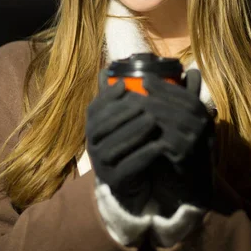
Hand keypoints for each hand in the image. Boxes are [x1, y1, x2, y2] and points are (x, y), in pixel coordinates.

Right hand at [86, 69, 163, 214]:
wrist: (137, 183)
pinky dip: (142, 155)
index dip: (107, 96)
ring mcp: (101, 164)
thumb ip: (123, 98)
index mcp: (94, 128)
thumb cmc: (133, 143)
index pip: (94, 109)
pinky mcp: (114, 181)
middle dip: (123, 112)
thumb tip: (112, 68)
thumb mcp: (128, 119)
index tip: (125, 84)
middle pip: (102, 125)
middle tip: (144, 102)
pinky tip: (158, 147)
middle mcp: (93, 145)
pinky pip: (126, 167)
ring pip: (113, 145)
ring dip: (133, 131)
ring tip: (153, 121)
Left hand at [142, 69, 215, 216]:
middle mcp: (207, 127)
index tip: (144, 78)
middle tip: (135, 91)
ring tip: (131, 107)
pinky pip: (167, 143)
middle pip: (184, 104)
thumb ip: (168, 103)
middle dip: (158, 95)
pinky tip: (134, 131)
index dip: (166, 86)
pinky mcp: (187, 159)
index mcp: (204, 115)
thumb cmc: (177, 150)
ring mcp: (199, 143)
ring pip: (176, 121)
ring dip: (152, 111)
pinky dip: (149, 135)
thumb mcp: (176, 124)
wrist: (189, 187)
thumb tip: (147, 78)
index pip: (188, 94)